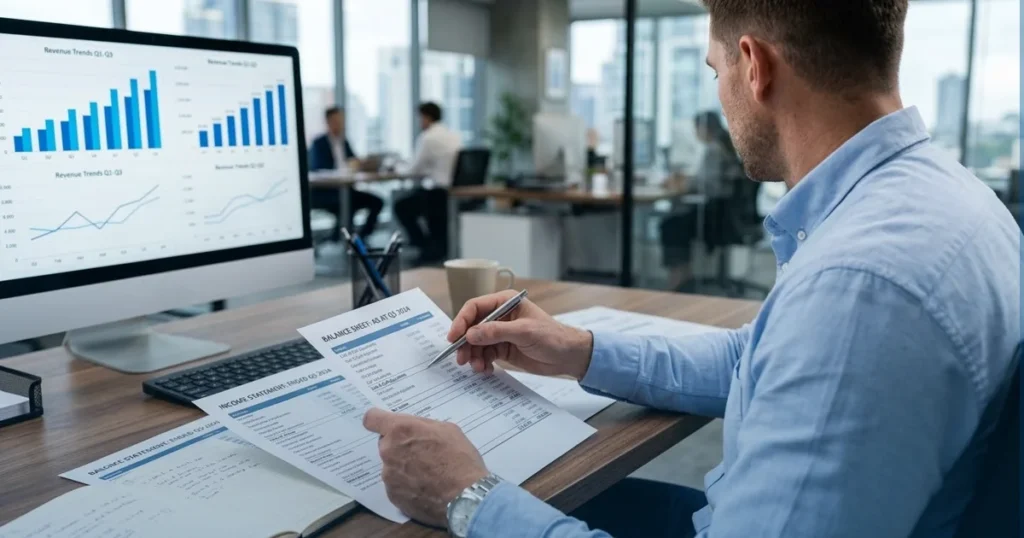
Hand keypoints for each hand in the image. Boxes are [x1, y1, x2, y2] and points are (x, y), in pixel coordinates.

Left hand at [363, 408, 487, 526]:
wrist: (466, 496)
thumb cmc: (460, 459)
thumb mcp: (447, 429)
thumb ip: (423, 426)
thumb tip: (415, 430)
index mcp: (400, 430)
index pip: (372, 419)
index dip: (378, 421)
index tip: (385, 425)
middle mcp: (389, 451)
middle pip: (385, 444)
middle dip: (399, 446)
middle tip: (421, 453)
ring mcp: (389, 476)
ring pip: (391, 466)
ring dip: (403, 467)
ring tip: (427, 475)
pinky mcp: (393, 496)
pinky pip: (396, 486)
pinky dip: (407, 486)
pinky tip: (426, 489)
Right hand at [448, 290, 593, 378]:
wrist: (568, 356)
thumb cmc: (552, 337)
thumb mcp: (524, 332)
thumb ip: (496, 332)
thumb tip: (471, 334)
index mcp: (505, 303)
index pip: (475, 307)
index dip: (462, 321)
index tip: (453, 337)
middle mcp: (499, 316)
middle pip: (472, 327)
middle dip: (465, 343)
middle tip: (461, 359)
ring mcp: (500, 333)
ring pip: (476, 343)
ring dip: (473, 356)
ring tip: (478, 367)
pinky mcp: (502, 348)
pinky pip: (484, 354)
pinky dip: (482, 363)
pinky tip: (486, 370)